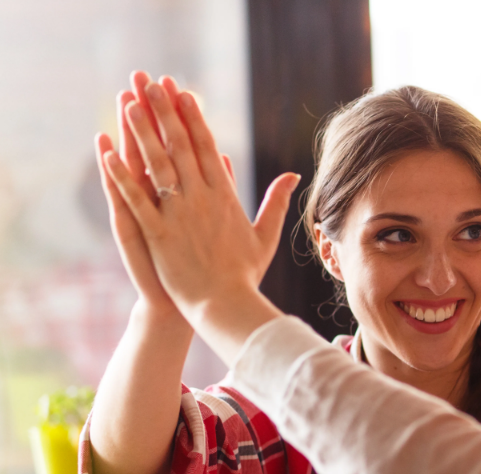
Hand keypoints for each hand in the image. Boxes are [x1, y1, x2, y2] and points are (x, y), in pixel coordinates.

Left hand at [99, 76, 297, 364]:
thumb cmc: (245, 274)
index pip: (207, 148)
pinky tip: (108, 153)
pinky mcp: (158, 233)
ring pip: (157, 165)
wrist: (227, 305)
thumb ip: (276, 201)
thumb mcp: (266, 235)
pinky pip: (137, 199)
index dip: (192, 117)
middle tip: (149, 82)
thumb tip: (293, 174)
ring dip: (141, 132)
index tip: (183, 92)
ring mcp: (179, 215)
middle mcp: (202, 199)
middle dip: (163, 111)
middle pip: (179, 146)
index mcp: (226, 197)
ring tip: (127, 103)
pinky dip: (122, 175)